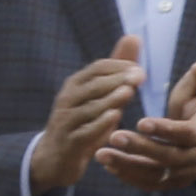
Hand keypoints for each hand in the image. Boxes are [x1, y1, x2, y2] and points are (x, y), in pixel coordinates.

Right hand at [29, 40, 146, 195]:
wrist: (55, 158)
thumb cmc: (83, 121)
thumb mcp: (98, 95)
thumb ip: (116, 69)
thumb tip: (134, 37)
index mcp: (76, 84)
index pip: (97, 68)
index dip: (118, 66)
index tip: (140, 69)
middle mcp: (68, 99)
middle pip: (93, 85)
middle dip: (117, 79)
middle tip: (140, 76)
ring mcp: (66, 121)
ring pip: (89, 108)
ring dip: (109, 99)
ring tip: (129, 93)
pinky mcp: (69, 143)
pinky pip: (84, 132)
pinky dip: (99, 124)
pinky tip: (115, 118)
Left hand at [98, 57, 195, 191]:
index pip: (188, 134)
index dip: (165, 129)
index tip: (140, 122)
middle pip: (170, 157)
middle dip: (140, 148)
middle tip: (113, 137)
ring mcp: (187, 173)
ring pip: (157, 174)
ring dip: (128, 165)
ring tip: (102, 154)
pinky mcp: (173, 182)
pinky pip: (151, 183)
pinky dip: (130, 176)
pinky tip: (109, 165)